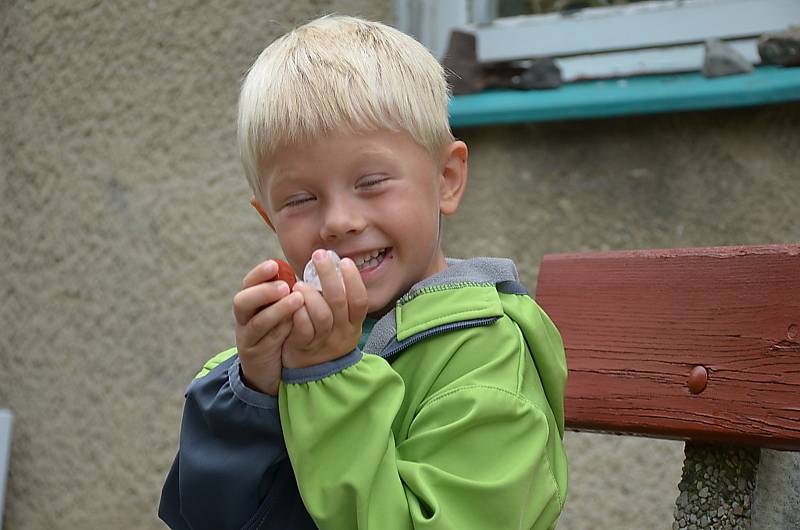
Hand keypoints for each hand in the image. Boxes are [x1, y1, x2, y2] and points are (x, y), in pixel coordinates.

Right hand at [233, 260, 303, 394]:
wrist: (266, 367)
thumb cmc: (278, 329)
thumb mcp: (281, 308)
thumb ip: (288, 290)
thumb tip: (313, 266)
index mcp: (251, 301)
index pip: (249, 282)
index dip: (260, 273)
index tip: (274, 264)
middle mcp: (245, 317)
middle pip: (242, 301)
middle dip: (264, 292)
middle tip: (285, 286)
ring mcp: (248, 336)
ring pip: (256, 323)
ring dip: (277, 310)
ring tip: (297, 300)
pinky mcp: (256, 354)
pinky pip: (267, 342)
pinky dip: (280, 331)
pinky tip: (295, 323)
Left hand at [282, 250, 368, 368]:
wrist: (312, 372)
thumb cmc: (324, 335)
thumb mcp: (340, 321)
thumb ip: (337, 297)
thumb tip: (331, 262)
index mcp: (353, 323)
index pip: (360, 299)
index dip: (354, 280)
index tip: (344, 261)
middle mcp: (342, 332)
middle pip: (339, 302)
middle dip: (329, 275)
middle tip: (319, 255)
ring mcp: (323, 342)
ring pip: (321, 316)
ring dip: (311, 295)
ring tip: (299, 282)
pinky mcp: (304, 348)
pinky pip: (302, 328)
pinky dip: (297, 312)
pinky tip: (291, 300)